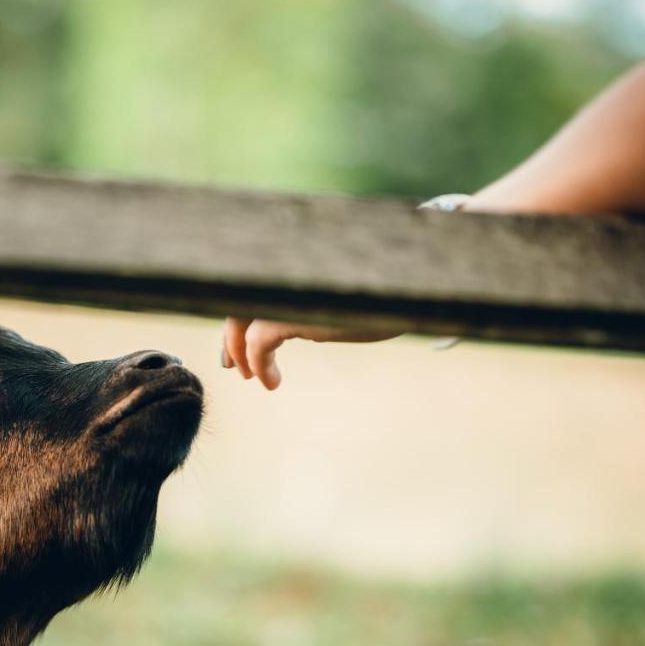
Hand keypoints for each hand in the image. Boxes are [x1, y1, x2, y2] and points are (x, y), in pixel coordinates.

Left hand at [220, 194, 467, 390]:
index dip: (237, 319)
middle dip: (232, 338)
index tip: (236, 349)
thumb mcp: (331, 297)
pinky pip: (259, 342)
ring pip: (239, 321)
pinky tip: (272, 382)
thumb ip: (303, 302)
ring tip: (252, 377)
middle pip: (236, 301)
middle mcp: (280, 272)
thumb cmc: (379, 290)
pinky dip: (259, 364)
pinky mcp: (293, 311)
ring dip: (241, 353)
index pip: (247, 288)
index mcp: (287, 263)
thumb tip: (275, 328)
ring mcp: (284, 289)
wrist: (412, 285)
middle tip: (237, 369)